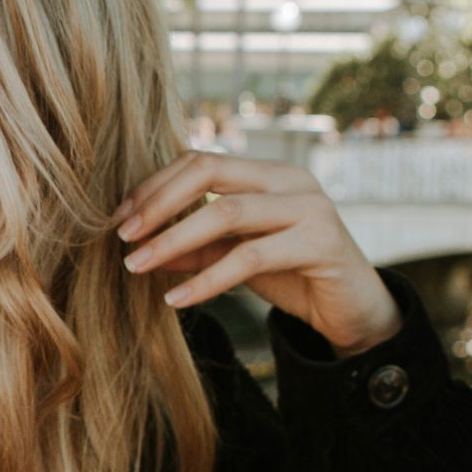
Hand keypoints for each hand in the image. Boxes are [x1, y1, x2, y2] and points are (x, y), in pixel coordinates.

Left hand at [115, 151, 401, 356]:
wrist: (352, 310)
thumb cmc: (291, 275)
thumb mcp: (232, 257)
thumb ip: (193, 247)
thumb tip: (138, 245)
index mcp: (266, 172)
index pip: (200, 161)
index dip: (154, 187)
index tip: (119, 220)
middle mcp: (290, 179)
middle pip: (210, 170)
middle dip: (158, 203)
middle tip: (122, 237)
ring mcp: (310, 206)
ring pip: (226, 211)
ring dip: (173, 240)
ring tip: (136, 267)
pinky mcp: (321, 243)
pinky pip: (250, 257)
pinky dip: (206, 280)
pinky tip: (176, 299)